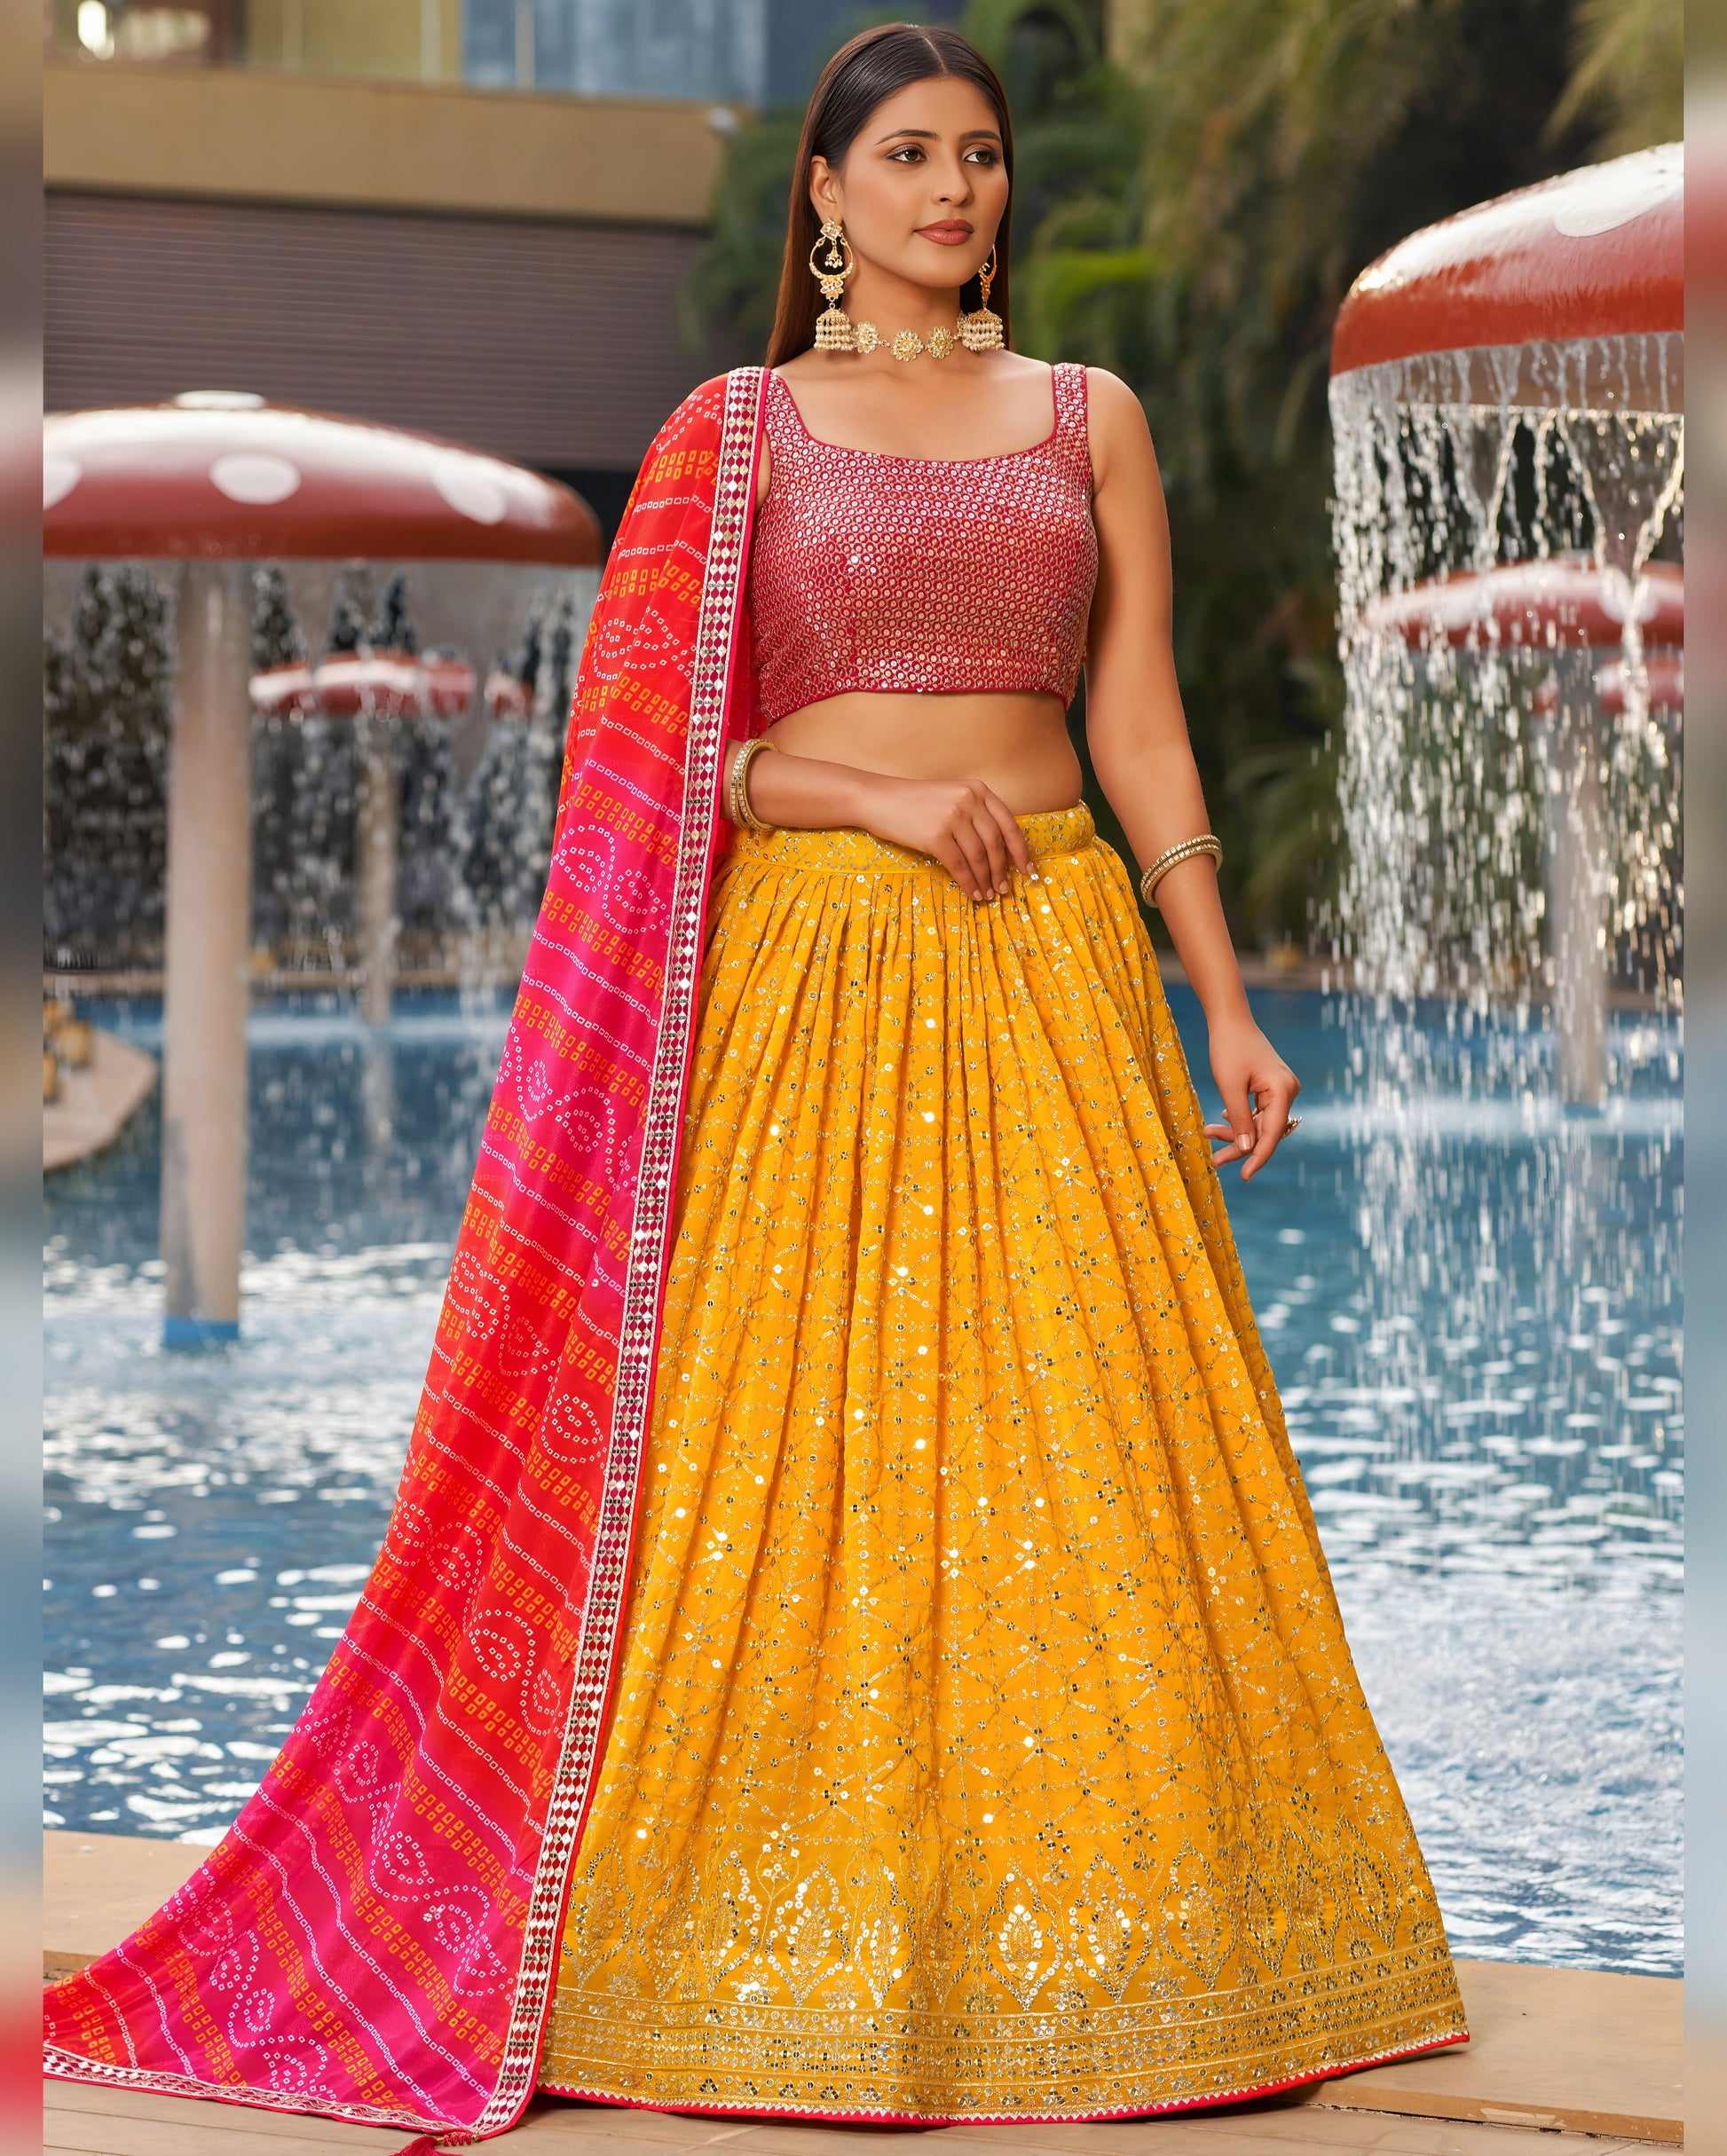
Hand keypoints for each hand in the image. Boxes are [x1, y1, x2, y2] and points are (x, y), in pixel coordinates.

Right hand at [853, 774, 1034, 901]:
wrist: (878, 799)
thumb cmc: (914, 802)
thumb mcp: (952, 796)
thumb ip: (976, 814)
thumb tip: (1000, 852)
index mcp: (978, 789)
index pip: (1009, 824)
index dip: (1021, 851)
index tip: (1028, 870)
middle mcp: (969, 800)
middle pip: (995, 844)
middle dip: (1002, 871)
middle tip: (1003, 889)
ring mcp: (952, 817)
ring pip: (979, 857)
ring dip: (986, 880)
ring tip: (988, 894)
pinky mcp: (936, 836)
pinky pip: (959, 866)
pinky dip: (969, 883)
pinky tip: (972, 893)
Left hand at [1203, 1016, 1299, 1180]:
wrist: (1229, 1020)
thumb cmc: (1228, 1048)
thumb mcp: (1229, 1087)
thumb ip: (1240, 1120)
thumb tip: (1246, 1150)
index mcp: (1283, 1090)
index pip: (1272, 1133)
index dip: (1257, 1157)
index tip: (1245, 1176)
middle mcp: (1287, 1091)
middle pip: (1265, 1131)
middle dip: (1239, 1145)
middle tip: (1215, 1162)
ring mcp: (1280, 1090)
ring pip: (1259, 1123)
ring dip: (1235, 1131)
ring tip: (1208, 1134)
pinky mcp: (1270, 1088)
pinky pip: (1257, 1112)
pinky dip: (1240, 1119)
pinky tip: (1223, 1120)